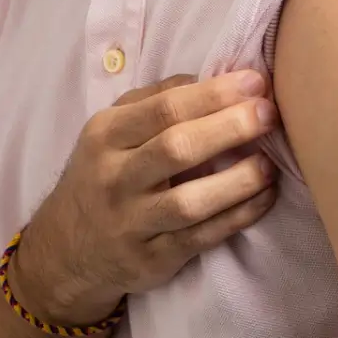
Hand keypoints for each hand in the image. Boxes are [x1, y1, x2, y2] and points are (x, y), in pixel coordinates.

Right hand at [10, 71, 280, 324]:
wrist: (67, 248)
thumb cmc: (105, 170)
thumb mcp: (113, 128)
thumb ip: (157, 98)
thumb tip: (216, 76)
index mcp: (106, 134)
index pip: (164, 108)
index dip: (213, 93)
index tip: (255, 82)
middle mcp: (114, 178)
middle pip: (177, 148)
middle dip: (229, 127)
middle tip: (269, 113)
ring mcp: (132, 223)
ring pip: (190, 201)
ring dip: (237, 180)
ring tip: (269, 162)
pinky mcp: (151, 261)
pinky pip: (201, 238)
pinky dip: (238, 216)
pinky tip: (263, 196)